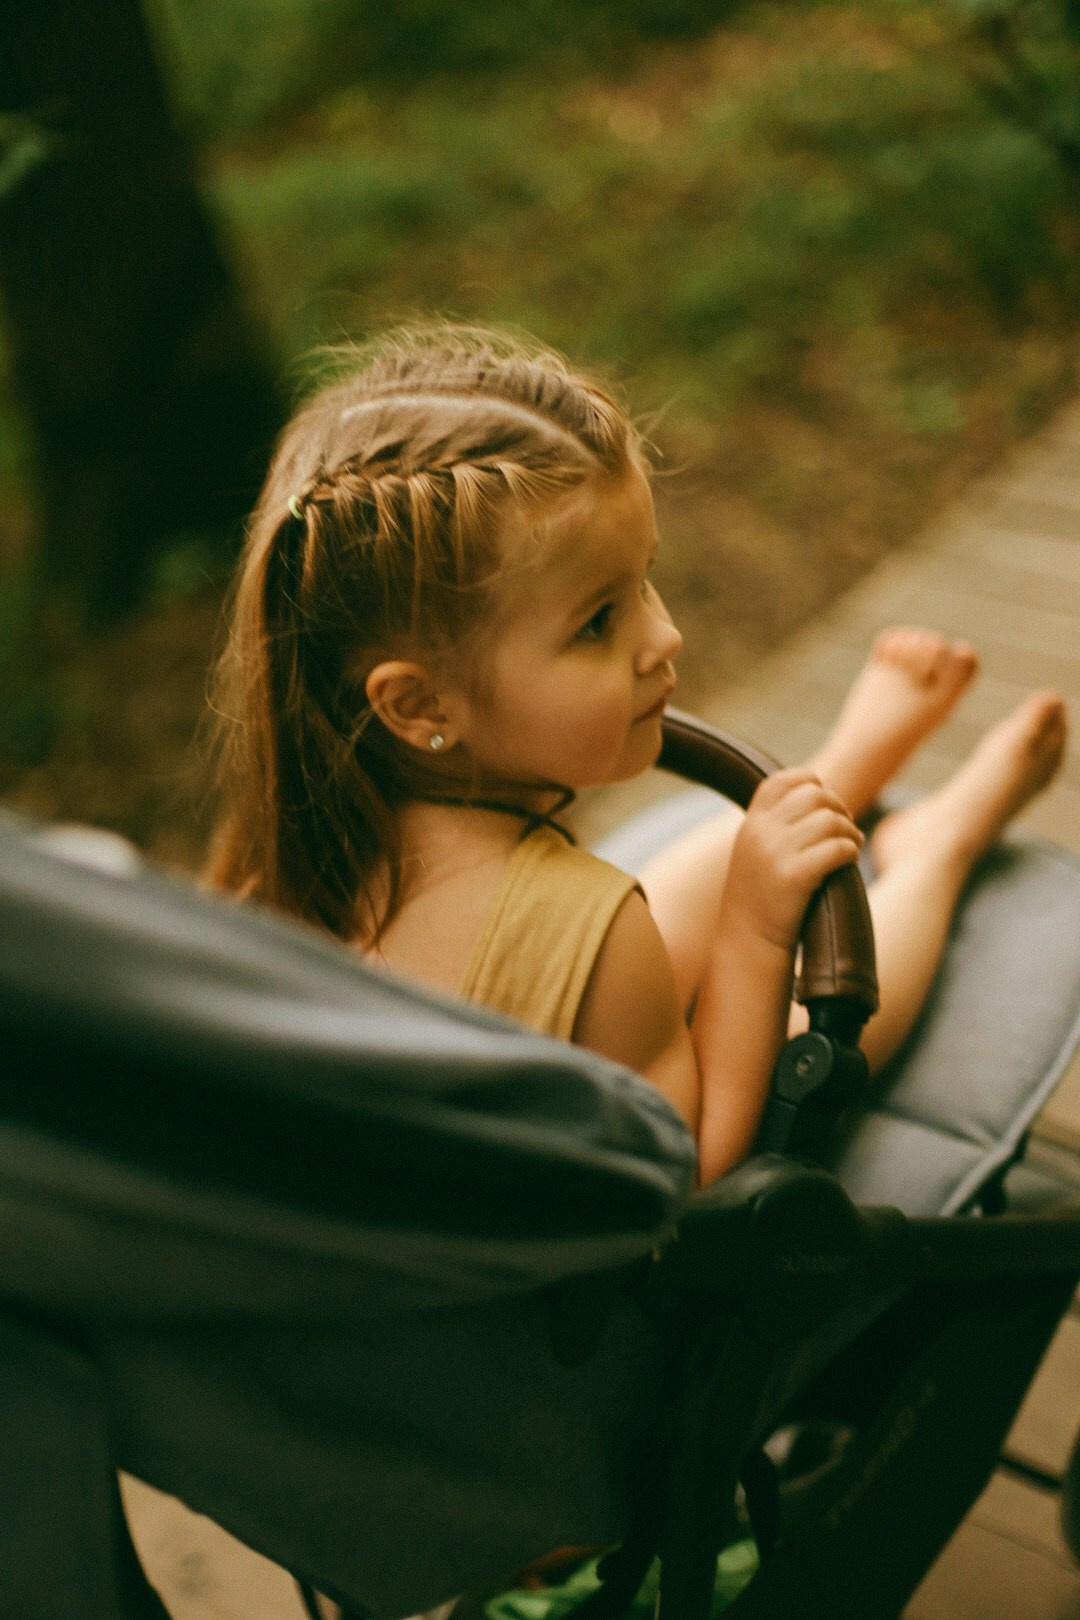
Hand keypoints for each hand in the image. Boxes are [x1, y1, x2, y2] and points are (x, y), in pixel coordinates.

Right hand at [720, 770, 863, 951]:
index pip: (784, 780)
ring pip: (830, 820)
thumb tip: (819, 793)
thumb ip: (776, 823)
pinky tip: (848, 861)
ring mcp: (775, 853)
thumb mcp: (755, 851)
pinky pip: (837, 848)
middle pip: (814, 794)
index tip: (824, 805)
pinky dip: (850, 852)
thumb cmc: (760, 896)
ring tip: (851, 845)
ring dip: (849, 831)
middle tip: (845, 828)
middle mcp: (760, 832)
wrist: (747, 942)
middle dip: (838, 808)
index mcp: (751, 822)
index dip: (811, 783)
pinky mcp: (794, 877)